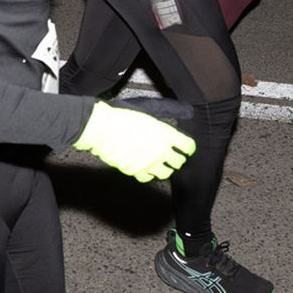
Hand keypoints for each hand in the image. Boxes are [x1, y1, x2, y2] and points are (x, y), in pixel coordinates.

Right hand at [73, 101, 196, 182]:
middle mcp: (161, 151)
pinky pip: (148, 178)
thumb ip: (163, 123)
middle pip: (179, 162)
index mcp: (166, 134)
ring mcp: (149, 163)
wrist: (103, 129)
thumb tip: (172, 126)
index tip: (187, 149)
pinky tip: (145, 167)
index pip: (187, 146)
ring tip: (159, 163)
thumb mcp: (148, 115)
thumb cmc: (123, 118)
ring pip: (166, 173)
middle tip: (173, 157)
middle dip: (177, 159)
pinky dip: (148, 174)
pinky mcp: (136, 171)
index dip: (188, 148)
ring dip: (164, 168)